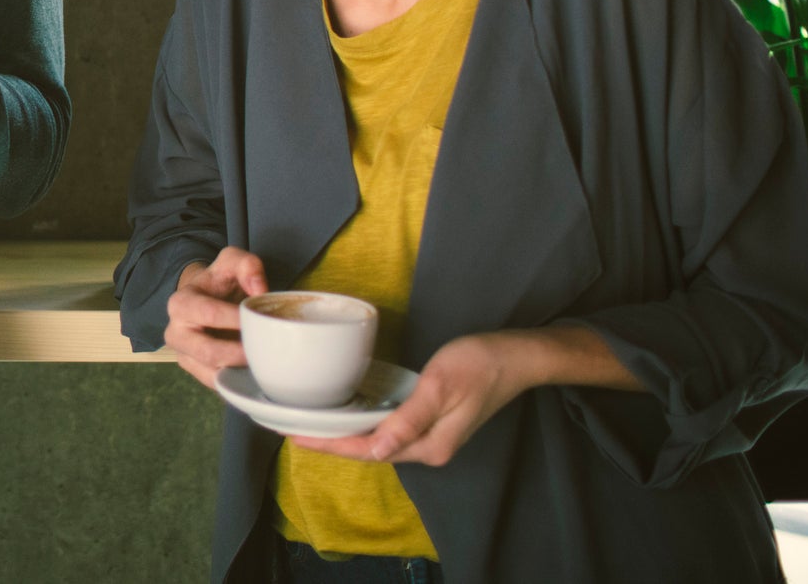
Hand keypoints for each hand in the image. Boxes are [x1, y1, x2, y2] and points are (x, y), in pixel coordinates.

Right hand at [165, 246, 269, 389]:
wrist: (206, 300)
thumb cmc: (220, 283)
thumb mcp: (231, 262)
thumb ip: (246, 265)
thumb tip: (259, 289)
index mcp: (180, 304)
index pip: (209, 314)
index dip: (236, 319)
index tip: (261, 322)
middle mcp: (175, 334)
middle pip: (208, 352)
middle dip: (240, 354)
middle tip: (266, 351)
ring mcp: (184, 357)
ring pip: (213, 375)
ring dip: (240, 373)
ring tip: (264, 365)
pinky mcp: (197, 373)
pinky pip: (218, 386)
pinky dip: (238, 385)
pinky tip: (257, 377)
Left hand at [291, 332, 527, 465]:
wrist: (516, 356)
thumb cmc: (478, 364)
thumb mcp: (440, 387)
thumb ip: (408, 420)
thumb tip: (375, 450)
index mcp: (430, 445)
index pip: (369, 451)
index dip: (330, 446)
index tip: (295, 438)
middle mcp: (429, 448)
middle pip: (369, 450)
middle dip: (331, 443)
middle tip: (291, 430)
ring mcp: (431, 436)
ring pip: (378, 440)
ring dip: (346, 435)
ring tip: (311, 424)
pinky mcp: (432, 421)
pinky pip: (390, 428)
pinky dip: (365, 424)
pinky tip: (348, 414)